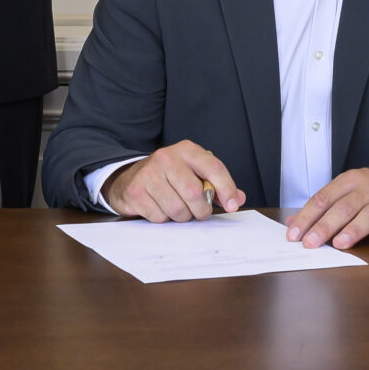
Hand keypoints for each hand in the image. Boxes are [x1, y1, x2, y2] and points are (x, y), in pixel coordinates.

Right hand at [102, 141, 244, 222]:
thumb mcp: (194, 173)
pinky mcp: (136, 191)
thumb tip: (237, 199)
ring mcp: (149, 174)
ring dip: (182, 217)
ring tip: (179, 209)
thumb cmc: (169, 176)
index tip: (232, 205)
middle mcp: (167, 157)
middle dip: (201, 210)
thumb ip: (217, 185)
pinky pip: (159, 217)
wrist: (131, 177)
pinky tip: (161, 208)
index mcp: (186, 150)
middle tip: (200, 212)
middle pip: (195, 193)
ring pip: (177, 209)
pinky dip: (164, 219)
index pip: (214, 167)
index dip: (227, 189)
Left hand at [285, 167, 368, 249]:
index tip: (294, 234)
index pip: (325, 197)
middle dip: (325, 225)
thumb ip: (323, 206)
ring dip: (354, 229)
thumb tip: (293, 222)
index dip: (308, 216)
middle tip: (310, 243)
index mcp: (352, 180)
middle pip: (345, 207)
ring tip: (339, 243)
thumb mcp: (349, 191)